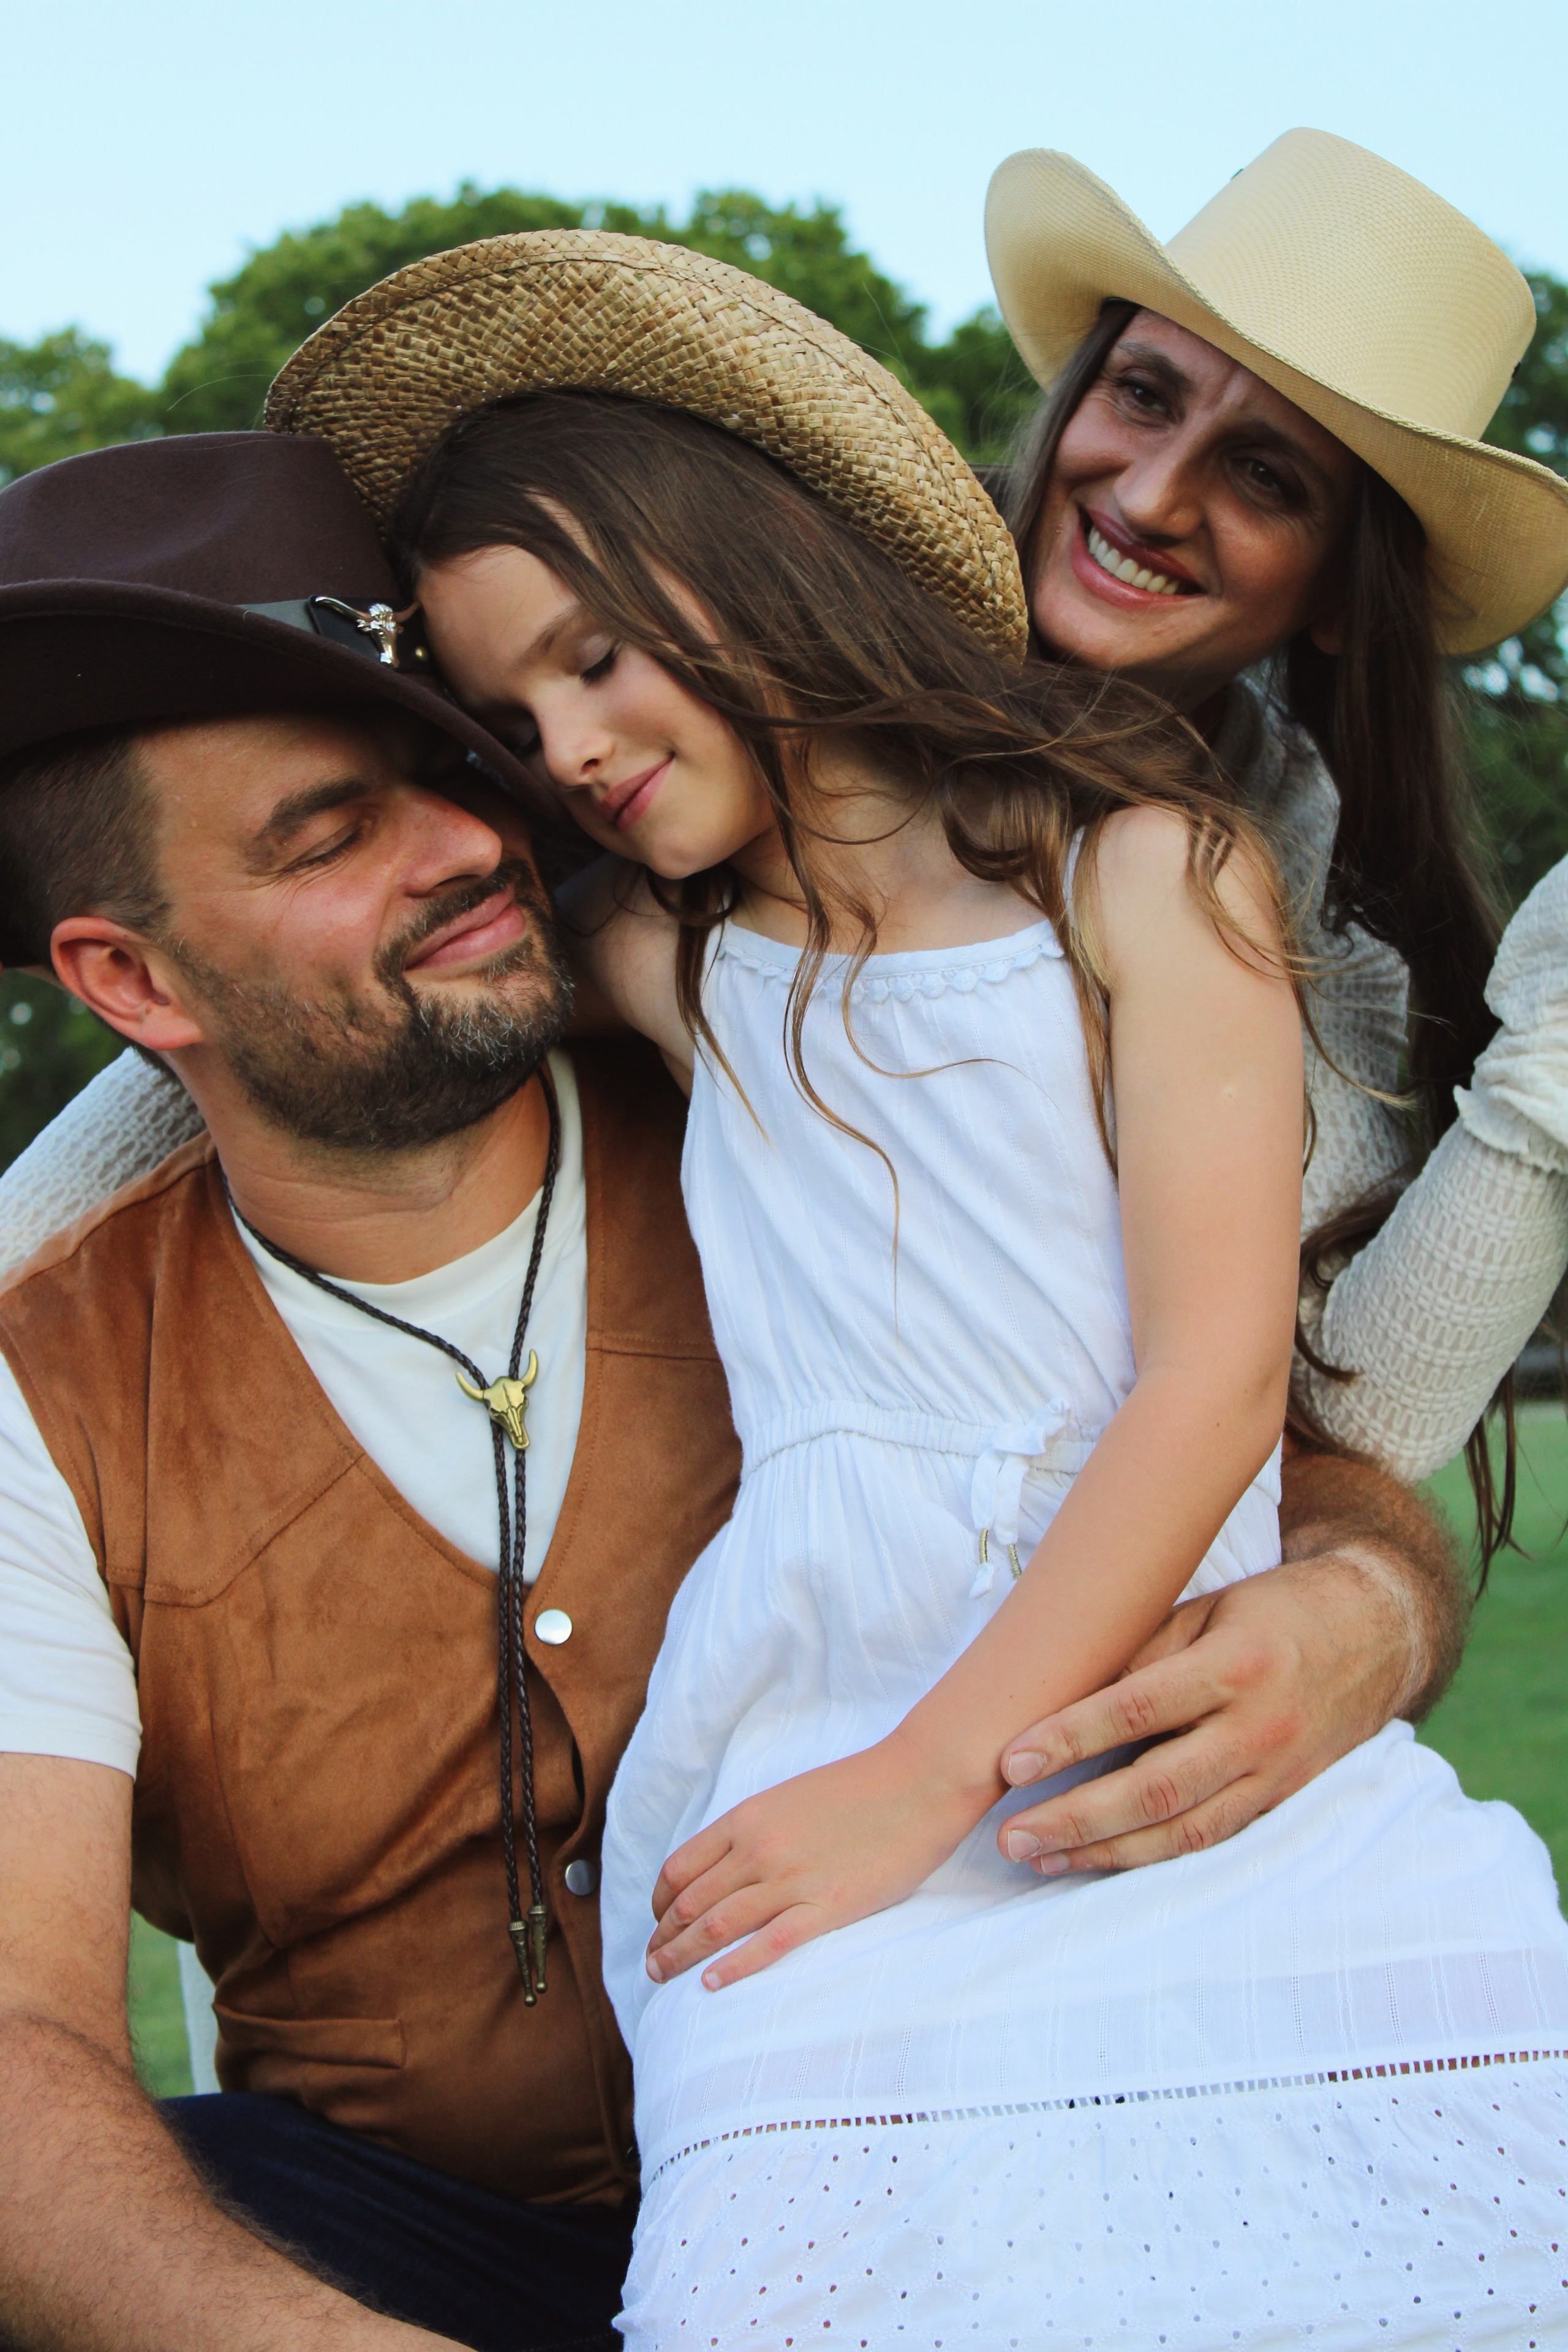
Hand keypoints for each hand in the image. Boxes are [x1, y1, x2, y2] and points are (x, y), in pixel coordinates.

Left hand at [646, 1733, 986, 1991]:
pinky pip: (768, 1944)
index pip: (681, 1868)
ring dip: (682, 1957)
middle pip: (690, 1903)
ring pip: (717, 1926)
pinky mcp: (828, 1906)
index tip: (657, 1922)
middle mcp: (759, 1849)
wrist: (918, 1782)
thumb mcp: (790, 1799)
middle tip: (651, 1964)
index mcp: (748, 1819)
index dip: (660, 1902)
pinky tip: (711, 1984)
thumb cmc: (860, 1788)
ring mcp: (792, 1879)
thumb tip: (728, 1864)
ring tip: (662, 1978)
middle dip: (662, 1938)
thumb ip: (756, 1830)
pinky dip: (734, 1967)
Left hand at [992, 1549, 1415, 1874]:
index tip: (1012, 1761)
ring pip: (1184, 1829)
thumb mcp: (1207, 1608)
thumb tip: (1064, 1692)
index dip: (1071, 1738)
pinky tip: (1100, 1859)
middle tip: (1011, 1835)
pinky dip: (1153, 1855)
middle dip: (1078, 1818)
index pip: (1138, 1709)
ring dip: (1106, 1851)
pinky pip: (1211, 1838)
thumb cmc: (1275, 1611)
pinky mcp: (1282, 1801)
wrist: (1375, 1635)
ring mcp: (1275, 1773)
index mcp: (1236, 1665)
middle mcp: (1259, 1727)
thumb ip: (1144, 1650)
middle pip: (1158, 1788)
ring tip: (1040, 1856)